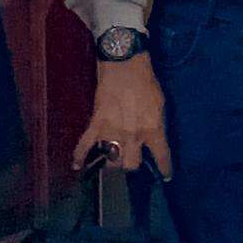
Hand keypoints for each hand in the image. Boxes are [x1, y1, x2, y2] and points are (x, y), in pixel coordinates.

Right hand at [73, 53, 170, 174]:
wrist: (124, 65)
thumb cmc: (146, 82)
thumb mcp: (160, 104)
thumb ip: (157, 124)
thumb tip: (154, 138)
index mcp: (152, 129)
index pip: (161, 157)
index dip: (164, 169)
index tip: (165, 177)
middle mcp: (133, 136)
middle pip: (131, 165)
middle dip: (132, 164)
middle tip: (133, 158)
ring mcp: (112, 132)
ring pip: (111, 161)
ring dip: (113, 161)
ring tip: (114, 158)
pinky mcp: (96, 124)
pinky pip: (85, 145)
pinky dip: (79, 156)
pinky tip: (77, 165)